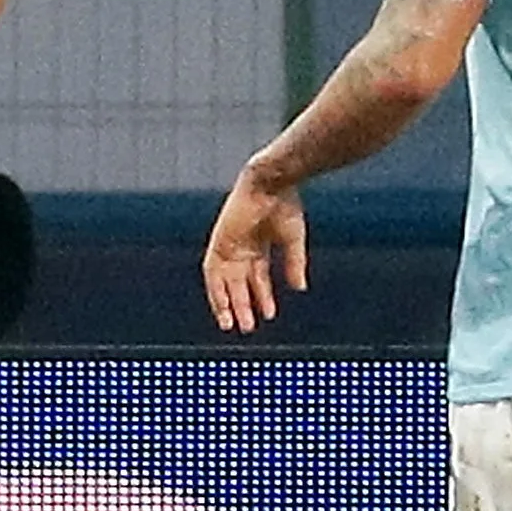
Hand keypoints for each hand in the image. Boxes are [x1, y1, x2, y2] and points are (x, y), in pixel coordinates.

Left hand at [203, 167, 307, 333]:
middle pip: (238, 284)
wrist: (271, 182)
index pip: (257, 278)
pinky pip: (211, 272)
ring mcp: (227, 245)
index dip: (262, 297)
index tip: (269, 315)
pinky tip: (222, 306)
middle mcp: (241, 248)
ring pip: (223, 282)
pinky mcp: (218, 241)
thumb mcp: (292, 240)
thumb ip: (293, 264)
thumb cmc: (285, 204)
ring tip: (231, 325)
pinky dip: (216, 290)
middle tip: (248, 328)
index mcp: (258, 246)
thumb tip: (300, 288)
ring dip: (226, 303)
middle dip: (243, 306)